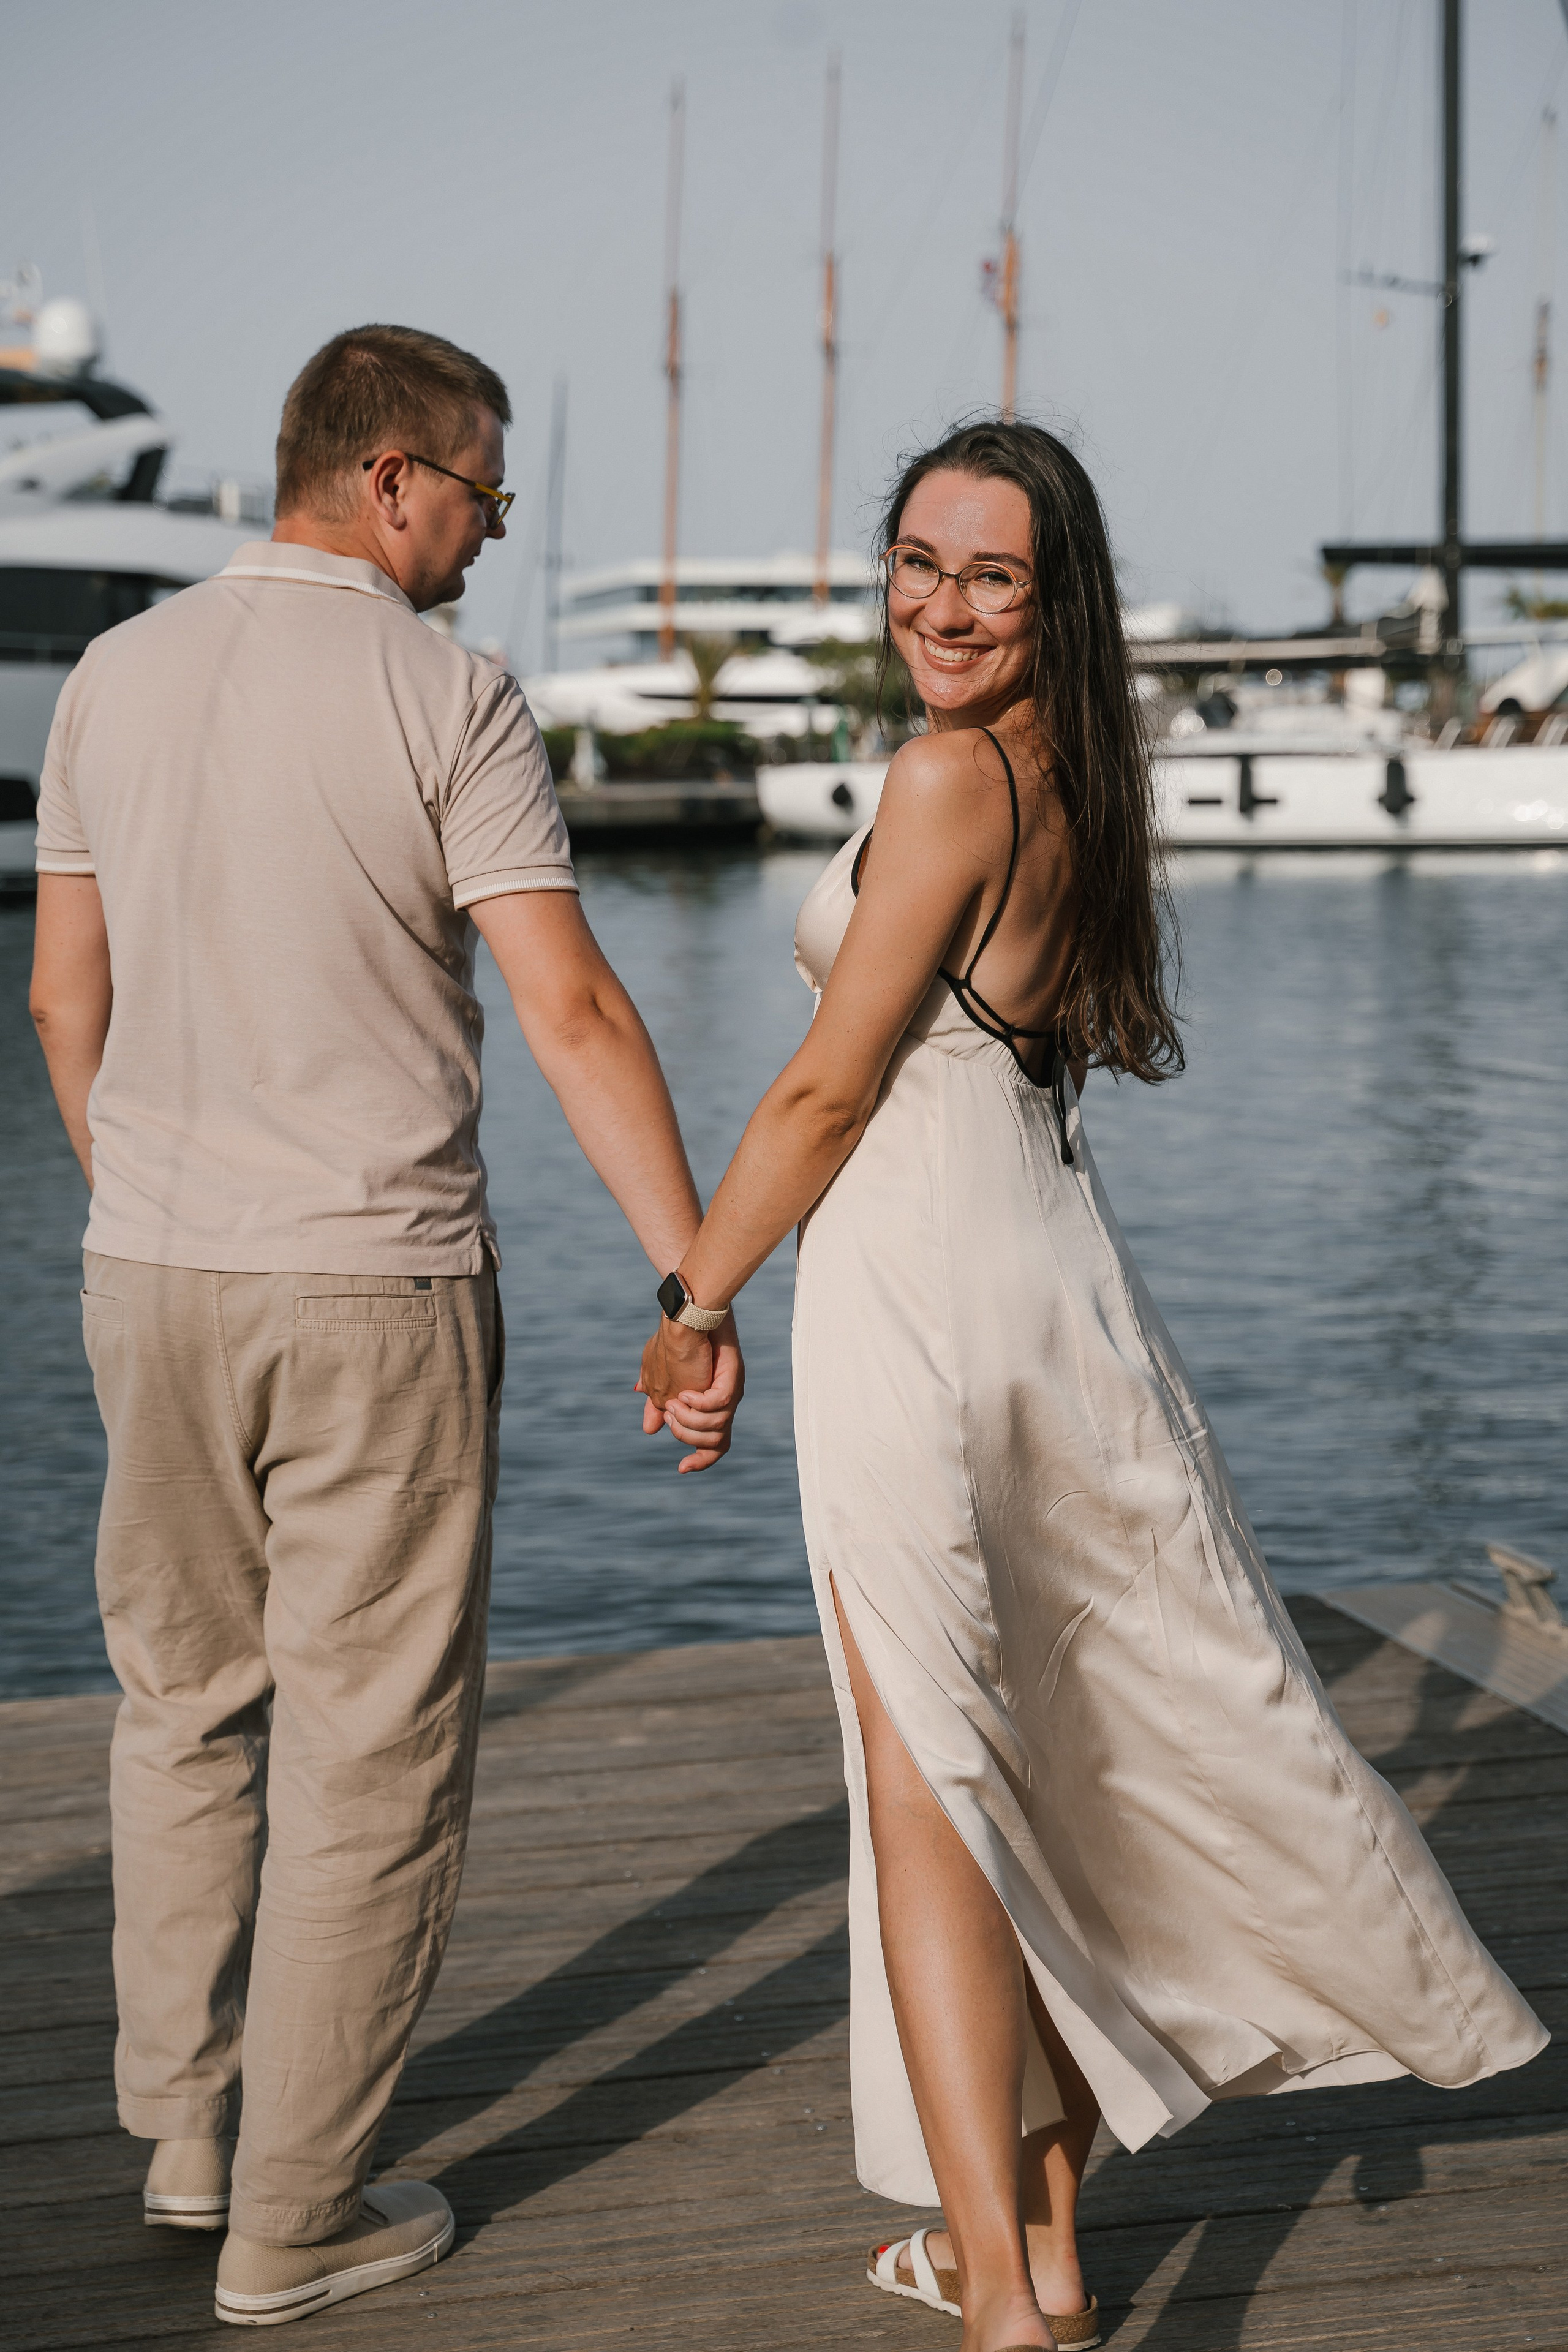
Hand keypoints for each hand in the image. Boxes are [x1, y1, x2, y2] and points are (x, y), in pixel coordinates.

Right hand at [637, 1311, 744, 1472]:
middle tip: (671, 1412)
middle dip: (686, 1435)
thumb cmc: (672, 1343)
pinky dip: (698, 1404)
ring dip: (689, 1420)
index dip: (701, 1463)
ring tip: (675, 1400)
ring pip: (717, 1430)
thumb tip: (650, 1429)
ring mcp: (731, 1391)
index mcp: (710, 1406)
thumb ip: (656, 1406)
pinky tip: (685, 1392)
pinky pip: (720, 1405)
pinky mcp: (732, 1379)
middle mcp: (725, 1402)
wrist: (685, 1314)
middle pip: (715, 1444)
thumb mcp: (658, 1380)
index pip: (715, 1447)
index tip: (681, 1469)